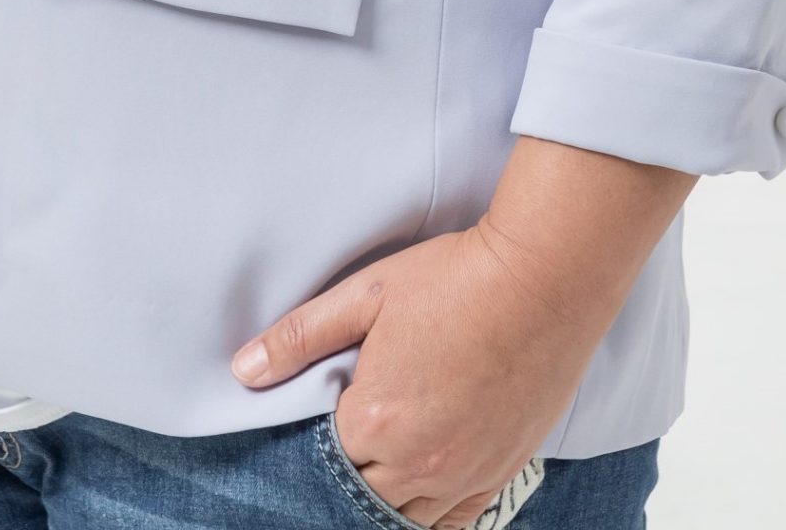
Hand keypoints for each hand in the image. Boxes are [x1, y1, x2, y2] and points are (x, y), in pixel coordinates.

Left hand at [230, 221, 600, 527]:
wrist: (542, 281)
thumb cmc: (453, 279)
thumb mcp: (366, 294)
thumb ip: (300, 337)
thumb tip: (244, 371)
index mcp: (377, 421)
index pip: (323, 456)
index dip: (313, 439)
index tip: (313, 419)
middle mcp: (418, 463)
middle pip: (361, 493)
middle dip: (346, 472)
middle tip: (344, 443)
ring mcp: (463, 474)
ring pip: (405, 517)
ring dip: (384, 498)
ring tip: (376, 467)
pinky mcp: (501, 472)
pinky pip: (455, 523)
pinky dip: (430, 517)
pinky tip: (417, 496)